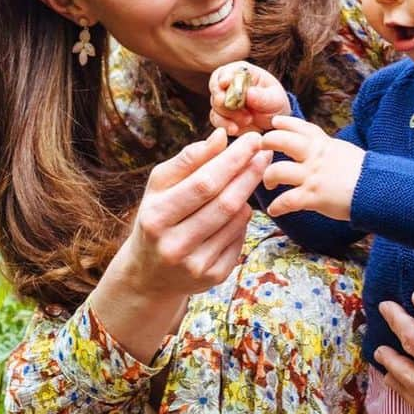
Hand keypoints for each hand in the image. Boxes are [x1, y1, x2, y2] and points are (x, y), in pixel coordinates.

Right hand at [92, 128, 271, 360]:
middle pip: (225, 203)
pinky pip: (240, 239)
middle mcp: (174, 245)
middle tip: (265, 153)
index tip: (253, 139)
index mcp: (157, 217)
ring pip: (236, 220)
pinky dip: (243, 219)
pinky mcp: (212, 278)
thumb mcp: (161, 186)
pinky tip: (239, 208)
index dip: (233, 160)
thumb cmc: (157, 216)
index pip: (204, 183)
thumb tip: (221, 136)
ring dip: (247, 194)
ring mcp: (195, 266)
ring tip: (250, 176)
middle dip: (249, 173)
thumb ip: (189, 159)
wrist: (149, 273)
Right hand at [208, 61, 289, 134]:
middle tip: (238, 109)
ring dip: (228, 115)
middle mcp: (229, 84)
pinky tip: (235, 129)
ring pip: (215, 106)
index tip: (225, 83)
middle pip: (216, 89)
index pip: (227, 71)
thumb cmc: (275, 102)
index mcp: (242, 73)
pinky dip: (225, 125)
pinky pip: (217, 120)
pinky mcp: (222, 116)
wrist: (274, 120)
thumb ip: (263, 97)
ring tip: (247, 120)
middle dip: (224, 100)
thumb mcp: (275, 99)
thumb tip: (249, 93)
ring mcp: (223, 100)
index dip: (224, 76)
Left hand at [261, 115, 363, 220]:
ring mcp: (312, 176)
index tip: (274, 123)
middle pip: (280, 140)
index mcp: (323, 143)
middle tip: (261, 150)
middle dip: (266, 143)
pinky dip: (277, 206)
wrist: (377, 188)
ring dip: (268, 178)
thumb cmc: (363, 172)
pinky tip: (274, 210)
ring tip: (269, 184)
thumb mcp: (343, 151)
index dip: (283, 123)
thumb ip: (325, 148)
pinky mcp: (313, 196)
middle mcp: (314, 156)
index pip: (299, 126)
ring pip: (277, 171)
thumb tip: (315, 147)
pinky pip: (286, 201)